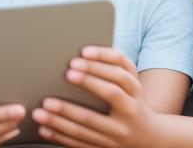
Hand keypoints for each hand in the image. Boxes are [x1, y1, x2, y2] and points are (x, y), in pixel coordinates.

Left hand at [31, 46, 159, 147]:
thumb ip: (114, 69)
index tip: (80, 55)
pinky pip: (80, 143)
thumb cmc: (132, 102)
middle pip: (109, 95)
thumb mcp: (132, 85)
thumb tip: (83, 54)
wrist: (151, 139)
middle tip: (65, 75)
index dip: (101, 64)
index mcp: (135, 92)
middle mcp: (130, 111)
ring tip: (41, 110)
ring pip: (88, 124)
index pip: (120, 75)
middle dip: (87, 82)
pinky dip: (60, 136)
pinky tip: (45, 129)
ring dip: (62, 117)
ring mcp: (118, 133)